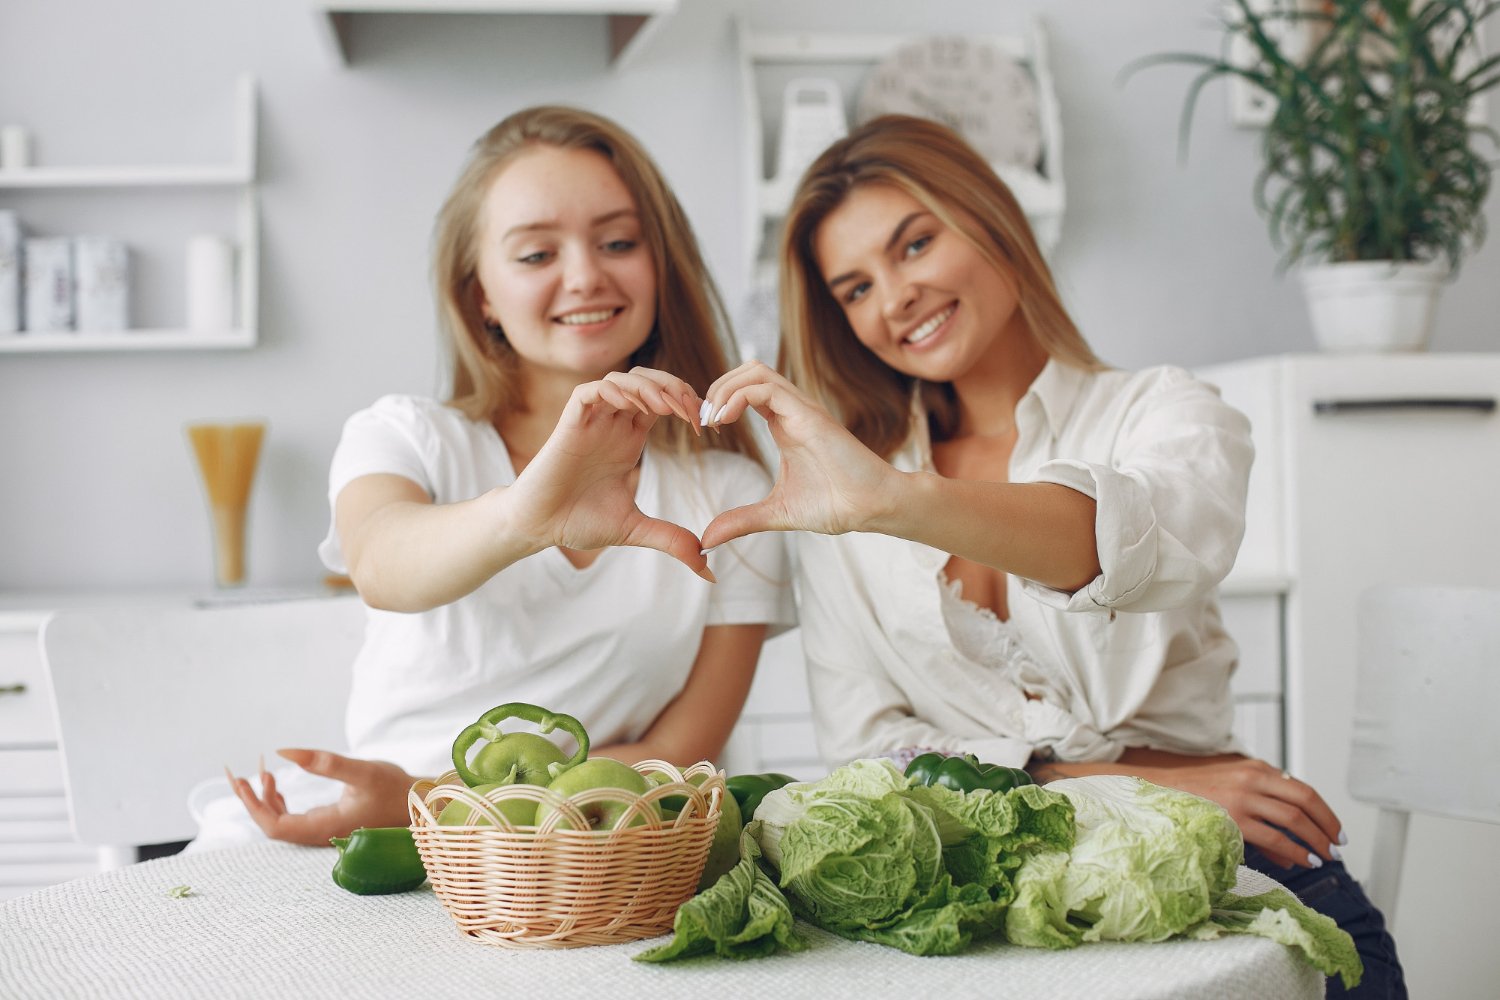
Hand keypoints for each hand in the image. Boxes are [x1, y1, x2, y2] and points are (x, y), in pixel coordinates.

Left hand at [227, 748, 413, 845]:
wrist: (421, 804)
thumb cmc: (396, 789)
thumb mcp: (362, 771)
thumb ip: (324, 762)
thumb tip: (283, 751)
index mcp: (324, 827)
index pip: (274, 826)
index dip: (253, 805)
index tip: (242, 780)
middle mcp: (320, 834)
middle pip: (273, 825)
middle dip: (252, 800)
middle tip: (238, 774)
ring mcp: (323, 830)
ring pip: (281, 822)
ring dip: (266, 800)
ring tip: (262, 773)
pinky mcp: (328, 823)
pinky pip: (293, 818)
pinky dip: (280, 802)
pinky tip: (278, 784)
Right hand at [507, 367, 712, 580]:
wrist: (539, 527)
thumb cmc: (578, 521)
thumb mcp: (634, 530)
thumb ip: (670, 539)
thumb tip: (707, 566)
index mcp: (629, 440)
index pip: (663, 403)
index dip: (686, 405)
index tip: (705, 424)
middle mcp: (612, 425)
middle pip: (647, 382)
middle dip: (673, 387)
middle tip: (692, 410)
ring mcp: (591, 422)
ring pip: (622, 380)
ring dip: (647, 386)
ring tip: (666, 406)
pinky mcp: (568, 425)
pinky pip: (589, 391)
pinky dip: (611, 389)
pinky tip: (629, 404)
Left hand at [699, 361, 901, 548]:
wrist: (872, 508)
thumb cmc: (836, 505)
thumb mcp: (775, 513)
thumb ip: (741, 521)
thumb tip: (707, 540)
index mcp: (784, 424)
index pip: (746, 391)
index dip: (719, 401)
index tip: (703, 429)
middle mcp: (792, 410)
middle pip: (748, 371)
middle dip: (717, 388)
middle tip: (702, 420)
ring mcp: (802, 408)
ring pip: (756, 371)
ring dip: (725, 388)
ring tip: (712, 418)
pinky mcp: (809, 414)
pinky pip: (766, 388)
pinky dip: (739, 396)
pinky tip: (725, 419)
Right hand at [1132, 753, 1345, 869]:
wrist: (1157, 791)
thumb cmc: (1195, 797)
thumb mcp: (1233, 796)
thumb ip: (1263, 816)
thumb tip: (1291, 855)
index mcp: (1255, 768)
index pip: (1303, 789)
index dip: (1325, 812)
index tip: (1336, 830)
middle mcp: (1253, 778)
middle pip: (1305, 800)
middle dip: (1327, 826)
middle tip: (1338, 845)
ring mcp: (1243, 797)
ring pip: (1294, 819)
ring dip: (1315, 840)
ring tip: (1324, 856)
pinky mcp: (1234, 818)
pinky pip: (1275, 837)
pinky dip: (1296, 850)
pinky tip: (1304, 860)